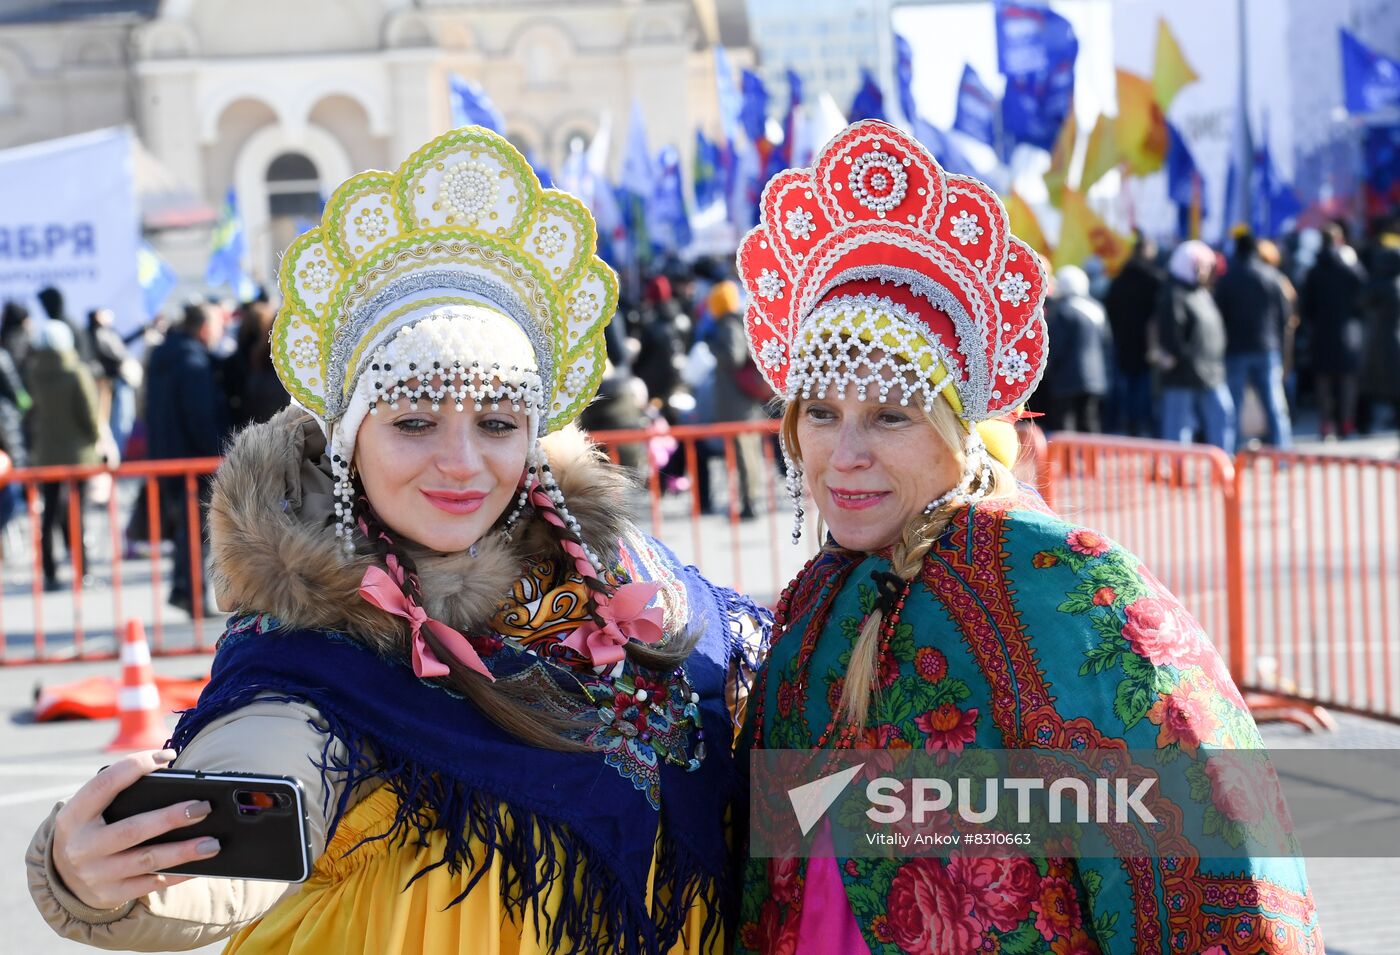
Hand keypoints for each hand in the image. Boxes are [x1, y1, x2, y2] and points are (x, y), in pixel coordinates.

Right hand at [51, 749, 218, 909]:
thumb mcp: (91, 810)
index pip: (106, 784)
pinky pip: (150, 884)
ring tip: (212, 843)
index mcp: (74, 816)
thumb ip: (120, 794)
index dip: (137, 766)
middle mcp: (81, 846)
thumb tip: (174, 777)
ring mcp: (94, 874)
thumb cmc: (92, 829)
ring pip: (147, 860)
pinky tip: (199, 866)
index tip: (169, 755)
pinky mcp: (109, 895)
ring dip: (183, 851)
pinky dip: (178, 874)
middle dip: (171, 817)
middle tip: (203, 807)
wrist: (64, 877)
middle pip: (132, 829)